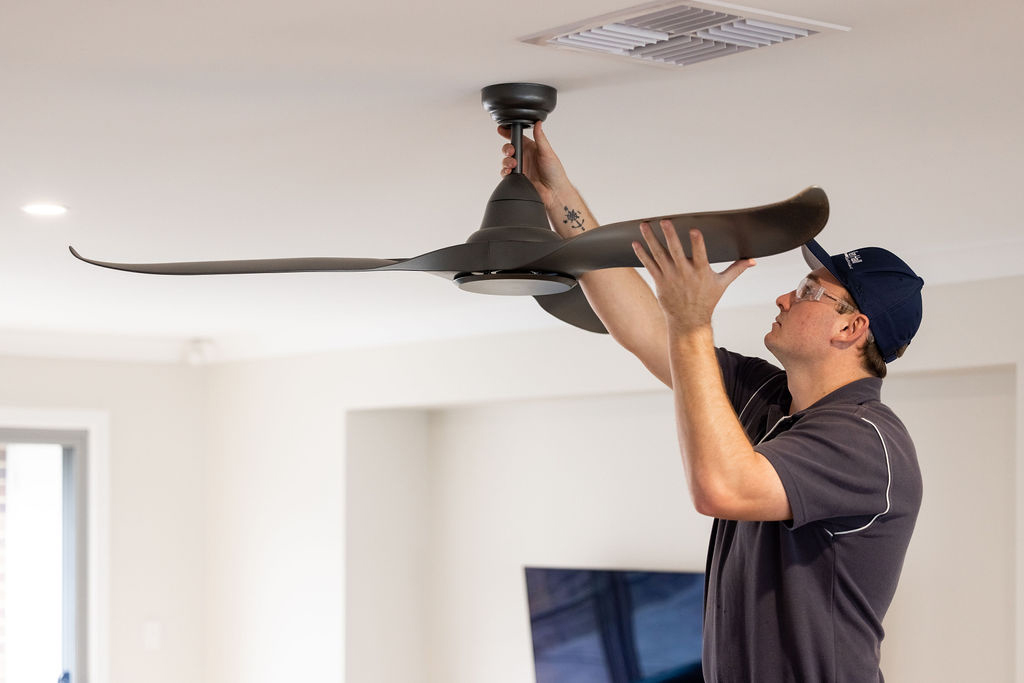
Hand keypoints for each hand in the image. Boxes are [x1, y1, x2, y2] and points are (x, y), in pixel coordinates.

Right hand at [498, 121, 571, 206]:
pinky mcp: (516, 178)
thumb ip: (540, 138)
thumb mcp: (547, 152)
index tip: (502, 129)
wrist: (553, 192)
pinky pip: (505, 173)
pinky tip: (510, 171)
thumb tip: (538, 123)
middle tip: (511, 151)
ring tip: (513, 164)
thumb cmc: (555, 172)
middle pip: (509, 149)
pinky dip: (505, 171)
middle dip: (507, 149)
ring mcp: (520, 168)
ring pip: (505, 161)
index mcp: (531, 148)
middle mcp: (524, 157)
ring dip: (506, 161)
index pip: (518, 137)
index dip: (508, 132)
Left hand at [632, 221, 754, 331]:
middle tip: (664, 221)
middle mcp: (684, 273)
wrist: (689, 320)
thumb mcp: (722, 284)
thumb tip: (753, 261)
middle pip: (676, 251)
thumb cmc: (707, 300)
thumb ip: (736, 269)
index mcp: (701, 272)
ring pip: (659, 255)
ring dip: (650, 239)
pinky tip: (635, 243)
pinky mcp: (660, 281)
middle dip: (670, 235)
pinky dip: (641, 254)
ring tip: (644, 225)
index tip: (694, 230)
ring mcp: (670, 277)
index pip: (700, 254)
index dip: (697, 242)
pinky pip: (649, 265)